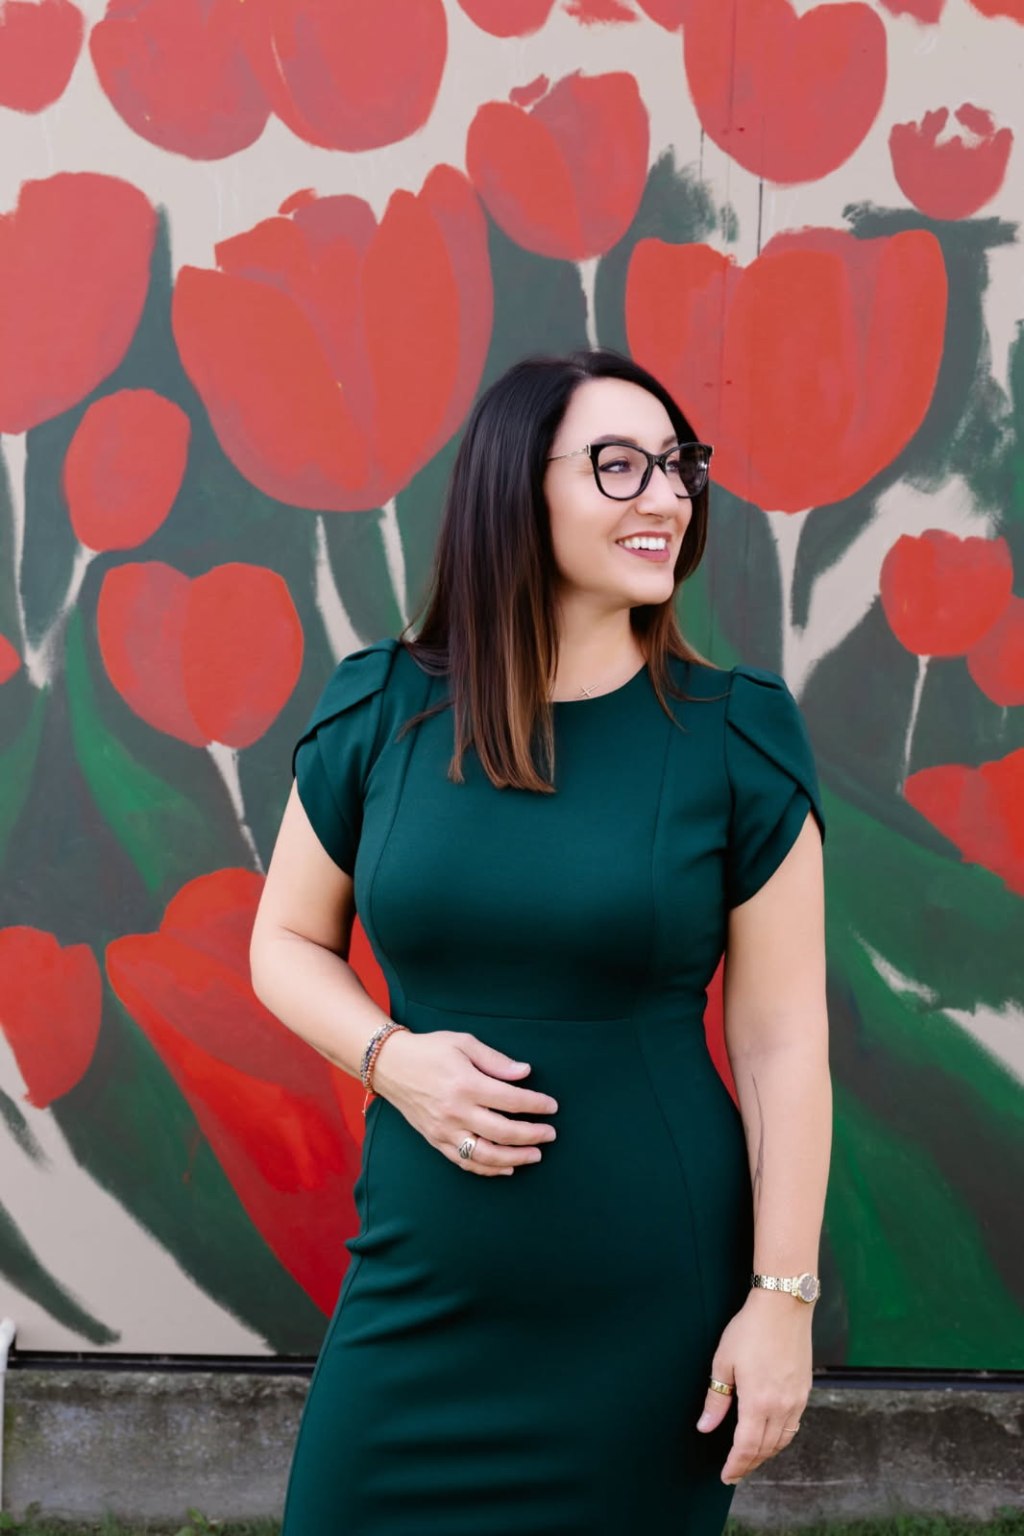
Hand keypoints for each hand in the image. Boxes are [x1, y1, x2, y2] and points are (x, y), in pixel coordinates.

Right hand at [370, 1029, 557, 1176]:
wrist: (390, 1066)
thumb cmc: (430, 1050)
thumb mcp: (463, 1043)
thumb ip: (496, 1060)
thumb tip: (525, 1072)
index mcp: (465, 1084)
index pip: (510, 1100)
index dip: (535, 1105)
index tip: (552, 1106)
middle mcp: (456, 1111)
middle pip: (502, 1132)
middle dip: (532, 1135)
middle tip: (550, 1134)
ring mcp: (444, 1130)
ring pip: (485, 1154)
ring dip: (515, 1158)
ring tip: (535, 1155)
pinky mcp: (436, 1141)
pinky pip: (465, 1161)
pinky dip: (488, 1168)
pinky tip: (507, 1167)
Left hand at [696, 1288, 811, 1483]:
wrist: (784, 1306)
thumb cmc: (750, 1329)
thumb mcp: (724, 1361)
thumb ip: (716, 1398)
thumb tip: (705, 1426)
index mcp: (758, 1402)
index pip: (746, 1447)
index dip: (735, 1465)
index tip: (726, 1476)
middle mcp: (781, 1406)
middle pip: (765, 1448)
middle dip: (749, 1464)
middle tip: (734, 1472)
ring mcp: (796, 1400)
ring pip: (782, 1440)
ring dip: (766, 1454)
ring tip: (750, 1459)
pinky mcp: (805, 1391)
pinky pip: (794, 1426)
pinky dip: (781, 1438)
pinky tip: (771, 1436)